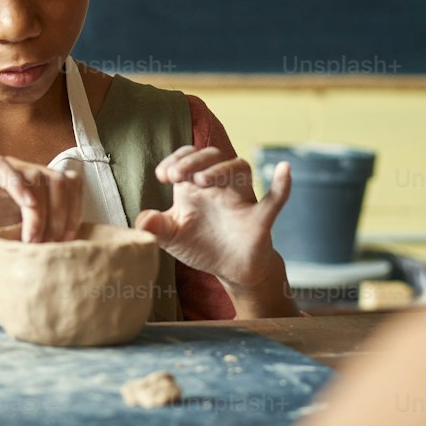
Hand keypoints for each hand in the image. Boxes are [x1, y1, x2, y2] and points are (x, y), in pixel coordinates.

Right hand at [0, 157, 83, 276]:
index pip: (69, 187)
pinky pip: (3, 168)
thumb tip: (72, 250)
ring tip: (31, 240)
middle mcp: (17, 181)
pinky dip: (20, 184)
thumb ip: (39, 242)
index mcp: (30, 196)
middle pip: (59, 180)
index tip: (69, 242)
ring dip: (43, 211)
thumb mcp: (14, 250)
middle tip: (53, 243)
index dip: (76, 211)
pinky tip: (25, 208)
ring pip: (37, 174)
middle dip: (64, 213)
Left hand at [135, 147, 291, 295]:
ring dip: (221, 169)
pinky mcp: (259, 219)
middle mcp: (220, 185)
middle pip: (213, 155)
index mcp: (196, 186)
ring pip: (239, 168)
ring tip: (201, 181)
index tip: (163, 175)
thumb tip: (141, 220)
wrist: (231, 270)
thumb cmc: (200, 245)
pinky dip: (282, 185)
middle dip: (193, 160)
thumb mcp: (172, 237)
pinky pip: (275, 199)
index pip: (188, 157)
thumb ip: (155, 227)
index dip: (176, 159)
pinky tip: (284, 169)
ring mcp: (241, 199)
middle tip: (175, 176)